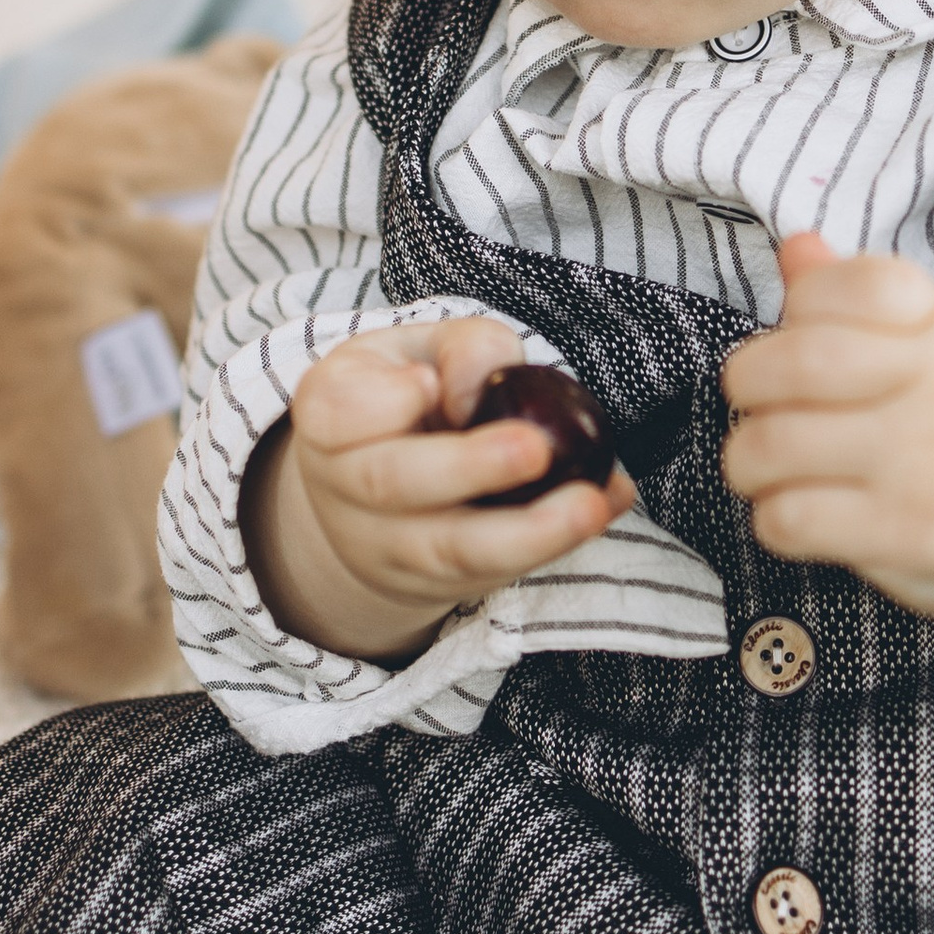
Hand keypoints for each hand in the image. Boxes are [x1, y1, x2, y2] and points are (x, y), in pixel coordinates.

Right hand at [246, 319, 635, 664]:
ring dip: (526, 533)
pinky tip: (603, 506)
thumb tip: (487, 384)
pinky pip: (495, 573)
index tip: (428, 383)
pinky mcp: (439, 584)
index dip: (383, 402)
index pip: (337, 412)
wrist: (374, 497)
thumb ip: (463, 348)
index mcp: (330, 414)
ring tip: (588, 505)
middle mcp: (346, 486)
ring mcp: (389, 547)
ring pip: (450, 550)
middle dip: (467, 468)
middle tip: (534, 449)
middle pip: (393, 483)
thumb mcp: (422, 350)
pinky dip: (556, 542)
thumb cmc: (406, 397)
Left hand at [721, 239, 933, 709]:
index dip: (797, 312)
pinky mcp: (911, 533)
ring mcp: (926, 460)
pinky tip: (799, 514)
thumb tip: (796, 248)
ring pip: (772, 445)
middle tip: (757, 407)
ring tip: (768, 469)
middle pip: (793, 363)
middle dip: (746, 385)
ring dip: (747, 461)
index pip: (847, 285)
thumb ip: (863, 297)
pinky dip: (773, 519)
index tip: (801, 340)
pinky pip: (791, 518)